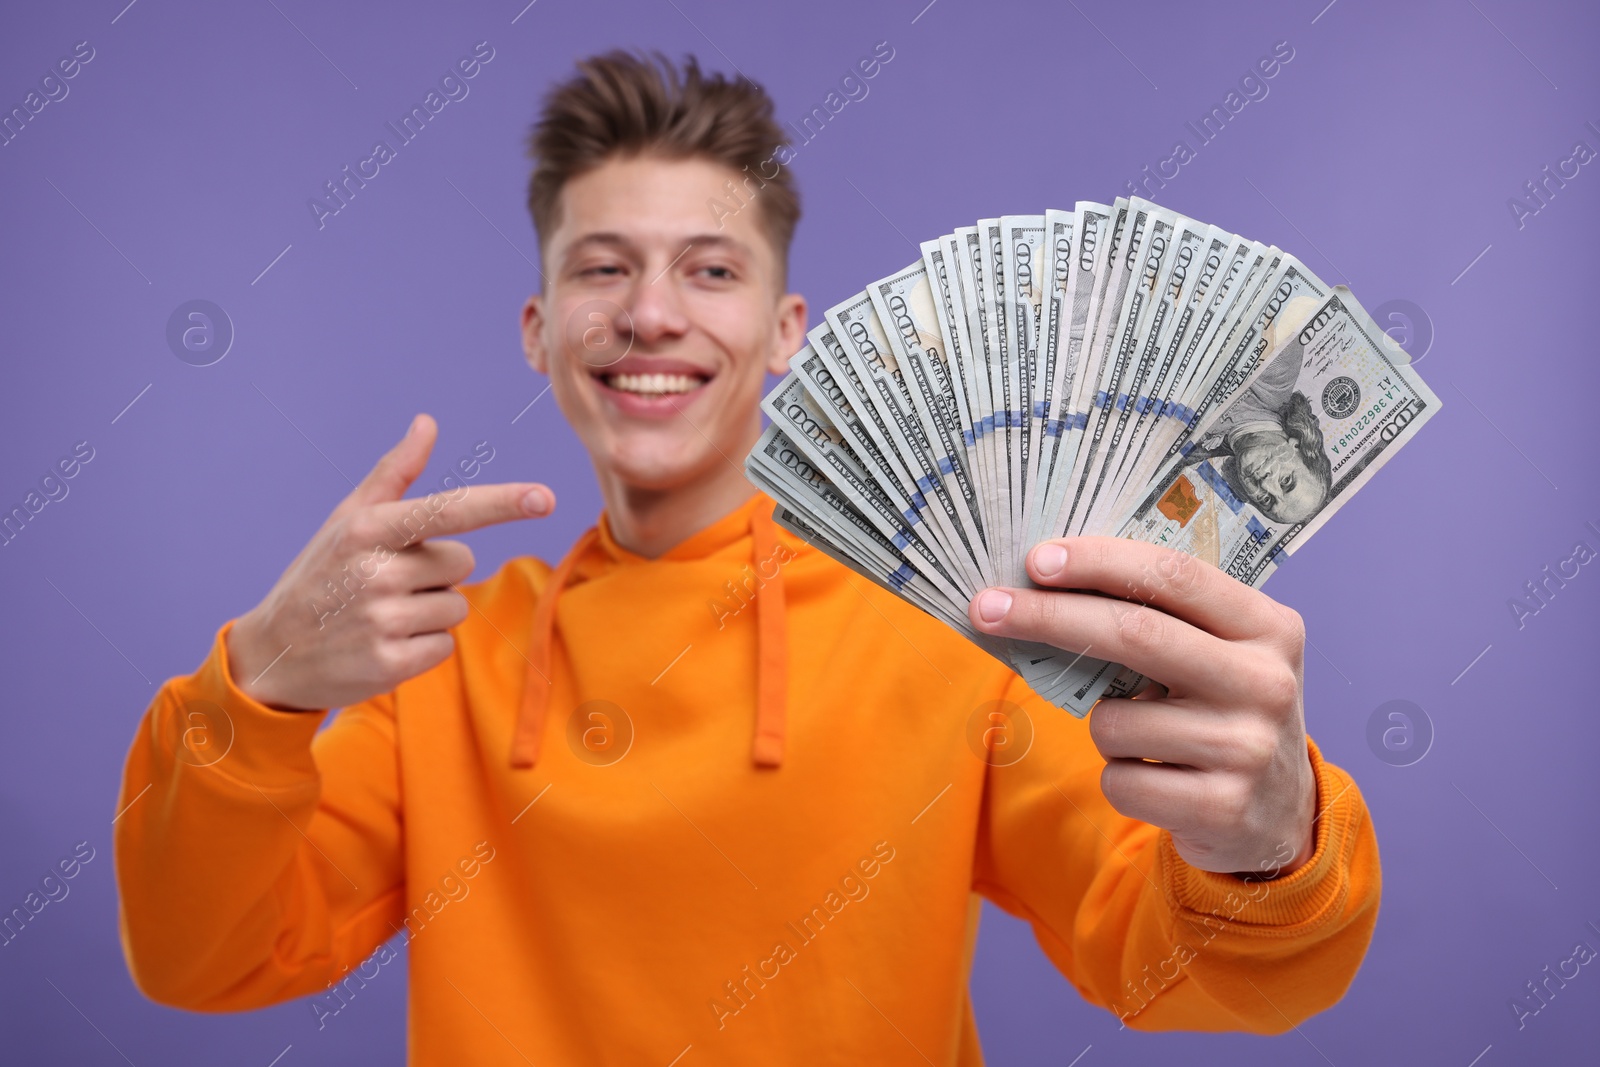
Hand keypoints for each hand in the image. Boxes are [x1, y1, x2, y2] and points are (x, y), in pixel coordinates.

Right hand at [226, 414, 555, 710]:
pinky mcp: (389, 663)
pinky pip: (445, 645)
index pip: (449, 510)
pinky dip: (423, 647)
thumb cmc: (321, 576)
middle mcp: (376, 571)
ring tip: (381, 616)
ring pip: (456, 605)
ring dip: (430, 612)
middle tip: (386, 585)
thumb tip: (427, 423)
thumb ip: (395, 474)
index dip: (501, 503)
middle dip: (435, 573)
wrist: (273, 654)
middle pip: (462, 562)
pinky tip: (382, 644)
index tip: (545, 498)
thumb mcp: (348, 521)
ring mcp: (382, 620)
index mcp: (369, 528)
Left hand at [969, 537, 1316, 877]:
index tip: (1036, 560)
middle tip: (985, 608)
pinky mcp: (1222, 807)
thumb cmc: (1220, 714)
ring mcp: (1248, 748)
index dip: (1099, 561)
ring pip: (1113, 720)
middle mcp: (1266, 682)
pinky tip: (1159, 779)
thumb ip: (1157, 620)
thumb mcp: (1217, 657)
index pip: (1174, 576)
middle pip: (1134, 633)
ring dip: (1101, 726)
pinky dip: (1120, 778)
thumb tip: (1040, 585)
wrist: (1277, 818)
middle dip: (1047, 616)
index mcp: (1268, 626)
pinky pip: (1120, 780)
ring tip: (1146, 737)